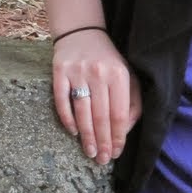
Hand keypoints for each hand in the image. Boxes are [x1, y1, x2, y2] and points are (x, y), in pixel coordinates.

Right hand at [52, 29, 142, 164]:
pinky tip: (74, 133)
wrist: (82, 32)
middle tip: (102, 159)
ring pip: (82, 111)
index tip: (115, 152)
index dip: (118, 136)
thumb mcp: (127, 75)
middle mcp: (98, 73)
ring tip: (90, 152)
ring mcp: (77, 72)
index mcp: (119, 74)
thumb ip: (132, 101)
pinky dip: (67, 119)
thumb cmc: (108, 61)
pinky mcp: (59, 72)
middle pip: (101, 115)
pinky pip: (61, 101)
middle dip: (102, 141)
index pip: (119, 113)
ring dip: (86, 136)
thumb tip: (125, 130)